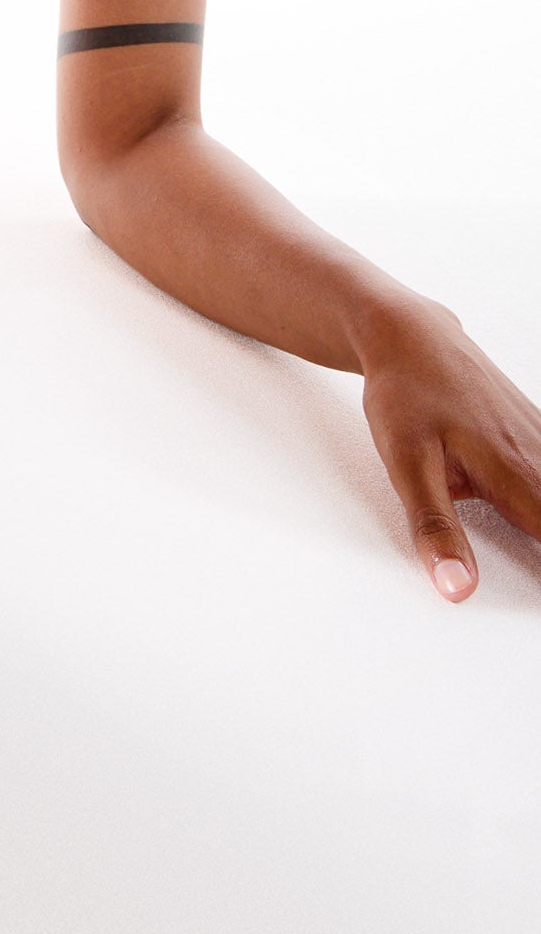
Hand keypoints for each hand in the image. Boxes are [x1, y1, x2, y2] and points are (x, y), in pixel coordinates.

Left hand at [359, 299, 540, 601]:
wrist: (411, 335)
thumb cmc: (405, 395)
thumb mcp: (405, 464)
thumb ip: (435, 527)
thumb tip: (457, 588)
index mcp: (513, 475)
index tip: (540, 598)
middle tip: (535, 569)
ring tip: (530, 534)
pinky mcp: (540, 429)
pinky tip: (532, 484)